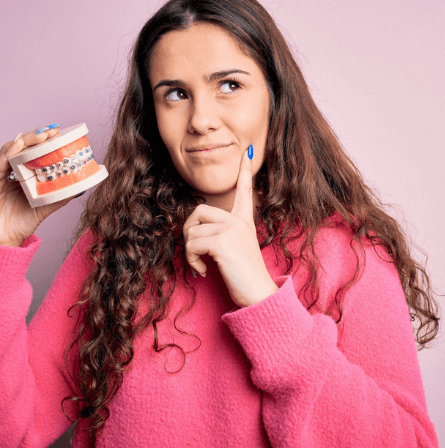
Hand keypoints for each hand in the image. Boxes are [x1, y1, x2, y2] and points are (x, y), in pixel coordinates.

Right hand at [0, 126, 76, 246]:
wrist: (3, 242)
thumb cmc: (21, 224)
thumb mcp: (45, 206)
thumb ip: (60, 196)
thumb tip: (80, 187)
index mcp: (21, 175)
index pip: (32, 152)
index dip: (44, 142)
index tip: (59, 133)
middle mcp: (8, 171)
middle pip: (21, 147)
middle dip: (37, 137)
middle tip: (53, 131)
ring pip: (9, 151)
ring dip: (26, 142)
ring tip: (41, 136)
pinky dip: (9, 153)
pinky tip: (20, 146)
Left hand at [183, 147, 277, 306]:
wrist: (259, 295)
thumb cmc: (245, 276)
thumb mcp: (236, 249)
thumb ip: (221, 234)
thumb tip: (194, 231)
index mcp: (244, 221)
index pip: (245, 191)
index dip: (244, 171)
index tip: (246, 152)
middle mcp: (239, 221)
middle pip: (199, 210)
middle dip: (189, 230)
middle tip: (194, 249)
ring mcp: (231, 229)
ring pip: (191, 231)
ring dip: (190, 252)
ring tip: (202, 265)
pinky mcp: (222, 242)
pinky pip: (192, 245)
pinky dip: (192, 261)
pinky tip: (204, 271)